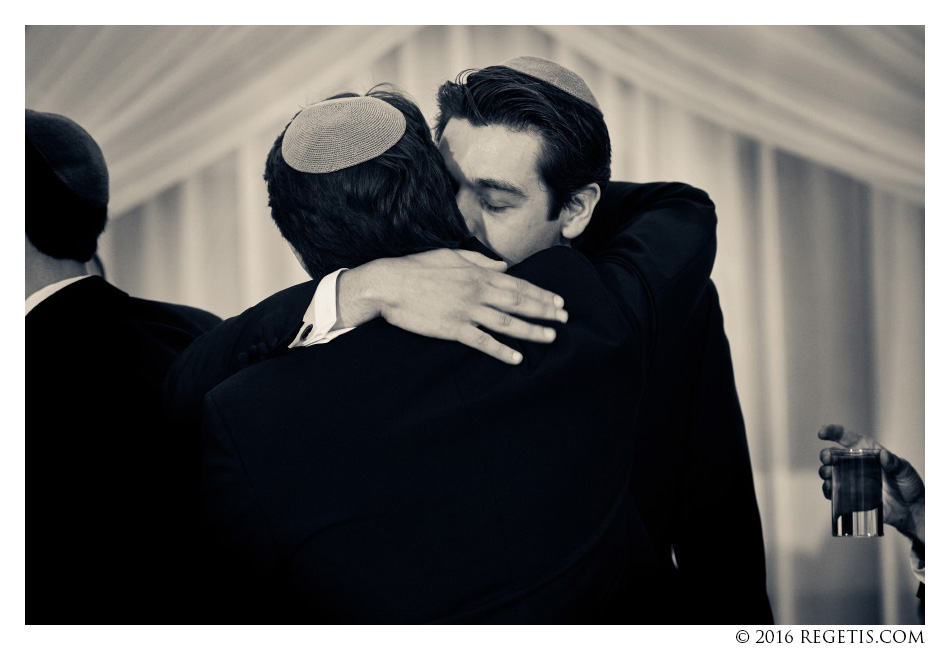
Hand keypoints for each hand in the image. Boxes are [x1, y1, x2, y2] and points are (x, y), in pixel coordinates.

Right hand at [337, 248, 567, 363]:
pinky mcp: (453, 328)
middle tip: (565, 319)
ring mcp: (467, 311)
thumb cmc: (418, 268)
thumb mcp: (452, 256)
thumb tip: (504, 265)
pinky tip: (517, 358)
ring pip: (507, 322)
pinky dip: (502, 350)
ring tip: (551, 337)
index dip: (541, 294)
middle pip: (519, 302)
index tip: (559, 301)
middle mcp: (477, 291)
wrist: (389, 283)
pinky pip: (483, 341)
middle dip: (545, 311)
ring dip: (531, 331)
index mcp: (478, 274)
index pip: (518, 284)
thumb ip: (480, 261)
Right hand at [818, 424, 924, 543]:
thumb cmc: (909, 486)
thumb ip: (896, 463)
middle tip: (828, 459)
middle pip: (832, 455)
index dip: (832, 432)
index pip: (846, 437)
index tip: (822, 433)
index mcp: (866, 451)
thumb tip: (884, 455)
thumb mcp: (906, 471)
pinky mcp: (849, 496)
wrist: (909, 510)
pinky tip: (832, 491)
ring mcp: (850, 480)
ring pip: (828, 472)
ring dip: (826, 473)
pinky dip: (829, 491)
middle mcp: (854, 464)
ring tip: (831, 477)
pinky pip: (832, 492)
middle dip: (826, 455)